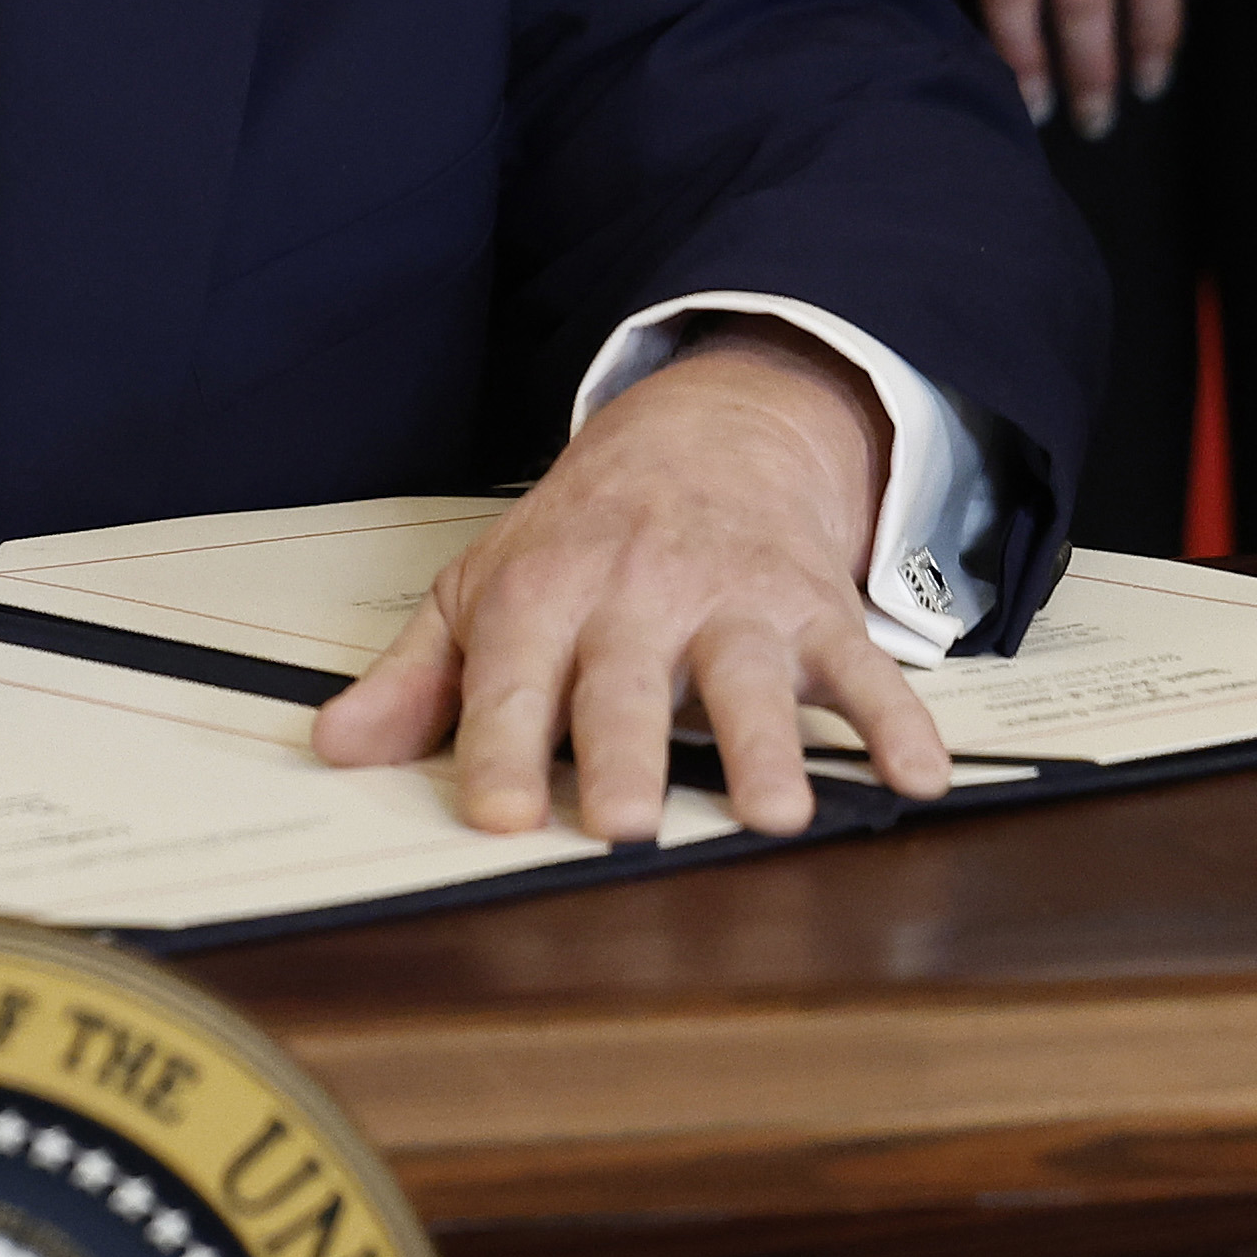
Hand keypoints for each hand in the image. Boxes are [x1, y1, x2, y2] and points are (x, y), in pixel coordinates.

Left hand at [311, 319, 952, 840]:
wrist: (706, 434)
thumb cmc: (583, 537)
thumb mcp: (480, 589)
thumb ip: (415, 678)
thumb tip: (336, 745)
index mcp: (543, 596)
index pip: (511, 682)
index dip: (498, 750)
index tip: (496, 818)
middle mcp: (638, 597)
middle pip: (627, 684)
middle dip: (624, 753)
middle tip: (625, 823)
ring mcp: (733, 602)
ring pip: (749, 677)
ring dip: (765, 745)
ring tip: (775, 814)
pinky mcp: (813, 608)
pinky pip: (863, 668)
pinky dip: (899, 721)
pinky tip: (919, 776)